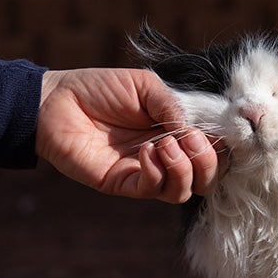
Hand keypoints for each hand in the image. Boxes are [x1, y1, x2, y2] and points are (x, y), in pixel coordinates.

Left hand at [36, 68, 222, 202]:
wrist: (57, 100)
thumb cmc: (100, 88)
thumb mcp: (145, 85)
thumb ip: (173, 105)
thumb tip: (194, 131)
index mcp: (176, 132)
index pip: (214, 152)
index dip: (220, 147)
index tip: (212, 129)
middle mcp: (167, 157)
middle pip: (206, 180)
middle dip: (207, 162)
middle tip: (189, 139)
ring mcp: (145, 172)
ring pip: (182, 192)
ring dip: (183, 168)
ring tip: (164, 143)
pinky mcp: (123, 183)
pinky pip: (152, 189)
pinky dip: (156, 171)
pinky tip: (146, 150)